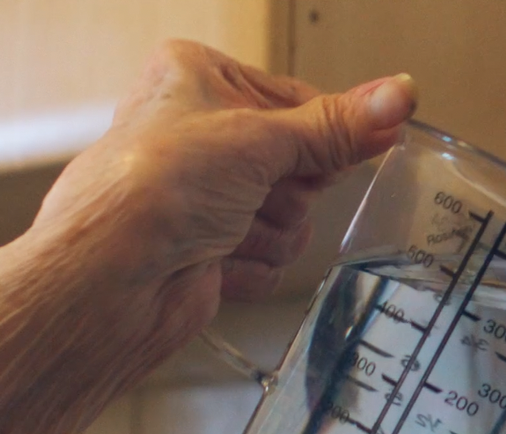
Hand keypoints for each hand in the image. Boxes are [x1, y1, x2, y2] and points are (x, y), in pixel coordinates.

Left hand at [28, 41, 417, 357]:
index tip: (341, 150)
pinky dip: (249, 266)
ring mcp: (204, 198)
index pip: (298, 102)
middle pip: (301, 165)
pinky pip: (271, 260)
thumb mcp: (260, 139)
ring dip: (266, 232)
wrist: (108, 281)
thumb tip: (397, 97)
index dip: (321, 135)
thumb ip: (337, 127)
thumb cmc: (149, 189)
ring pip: (291, 218)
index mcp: (197, 79)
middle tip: (247, 191)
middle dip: (284, 191)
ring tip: (221, 230)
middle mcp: (199, 135)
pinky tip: (213, 261)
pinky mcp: (210, 253)